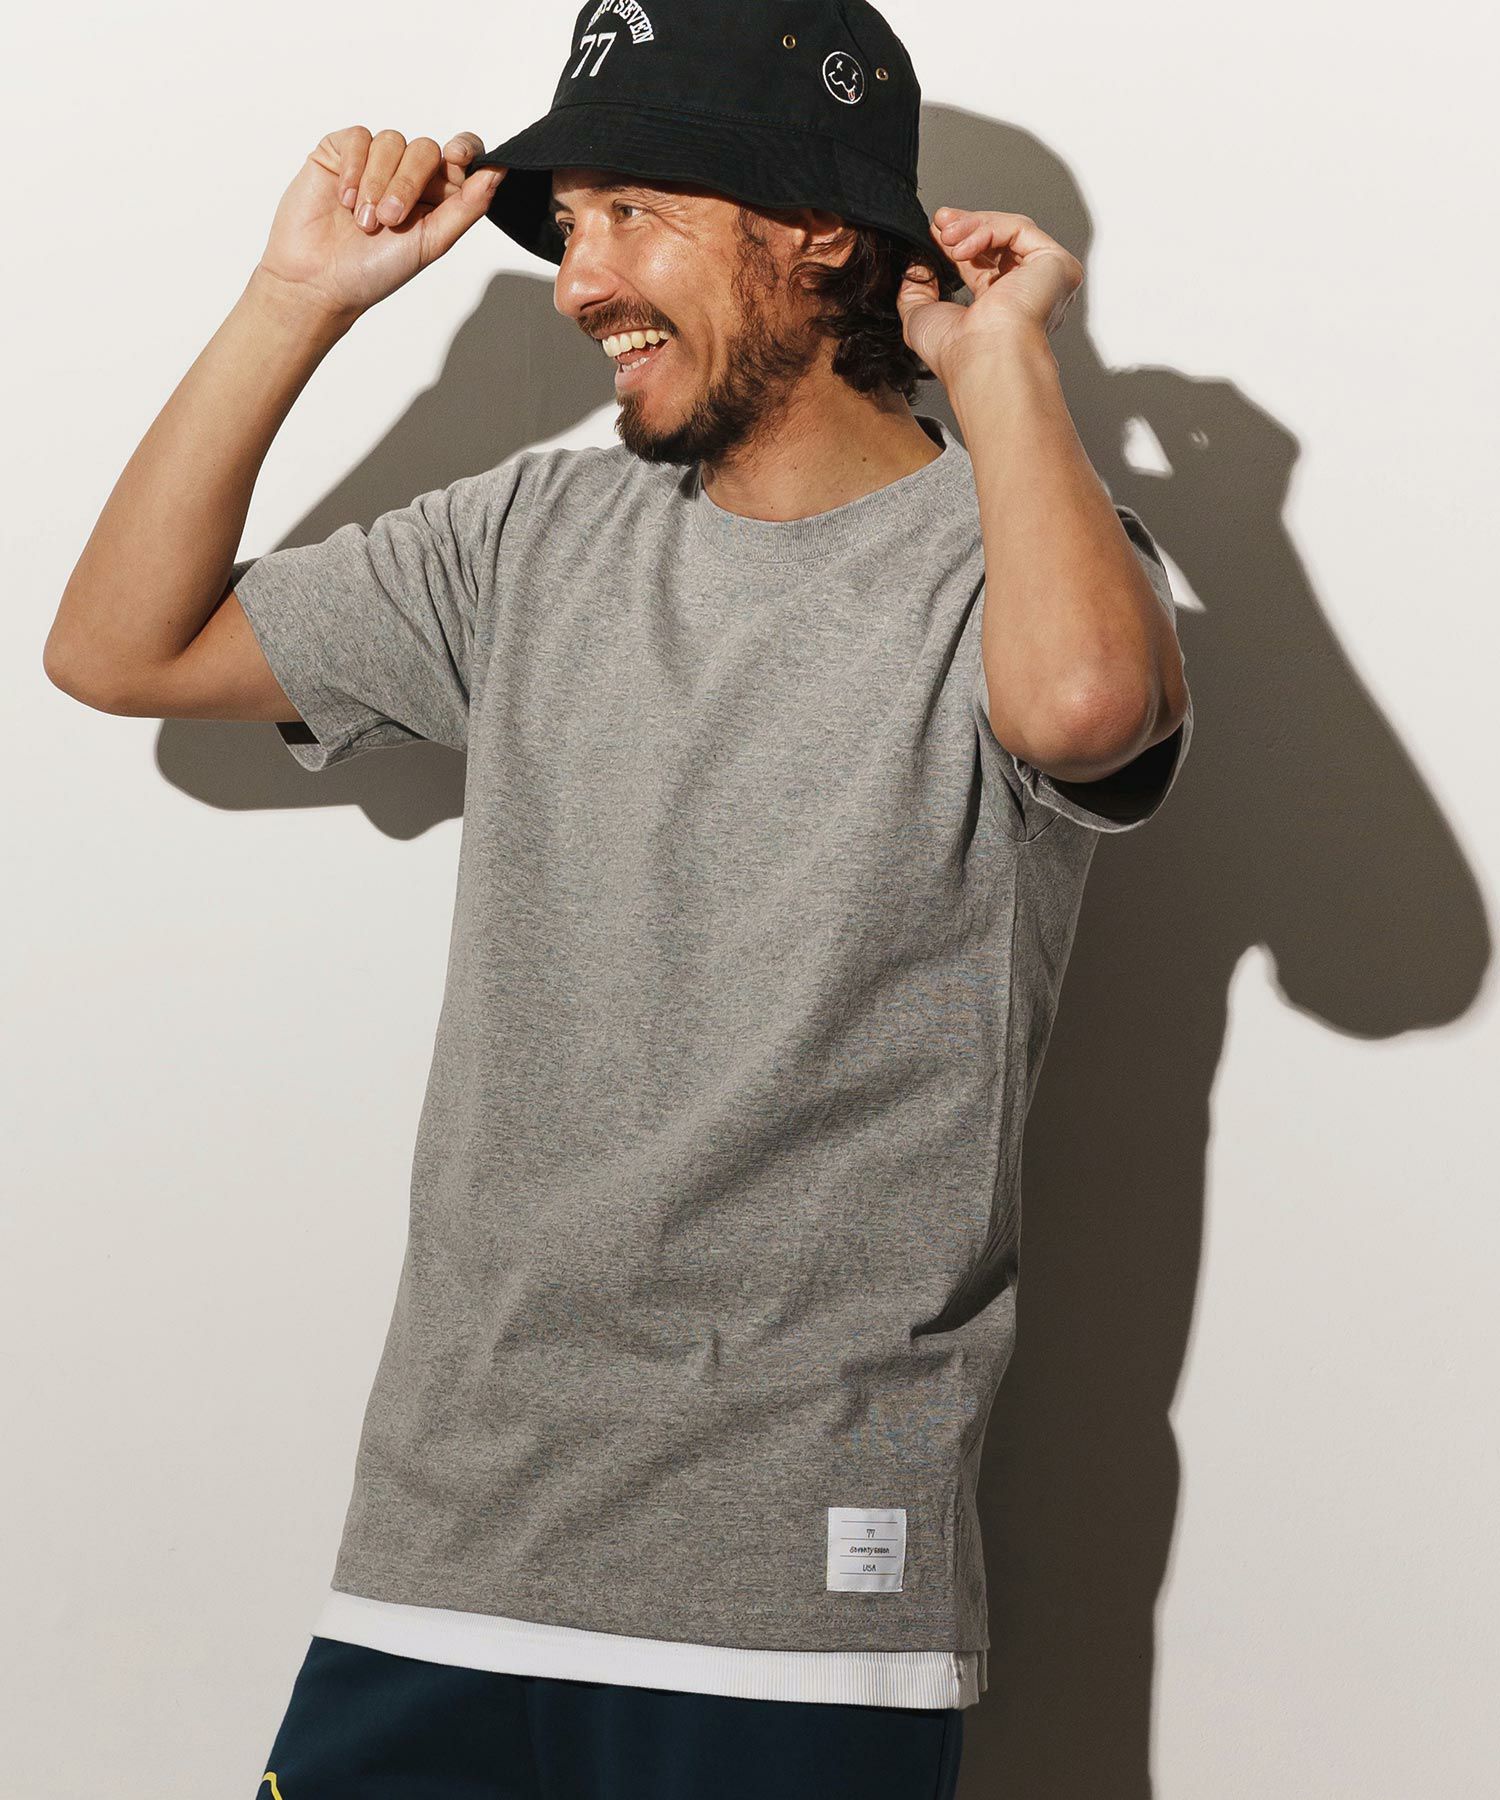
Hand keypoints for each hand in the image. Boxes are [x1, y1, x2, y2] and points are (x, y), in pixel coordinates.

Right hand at [254, 127, 505, 324]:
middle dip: (409, 183)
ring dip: (378, 183)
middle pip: (426, 149)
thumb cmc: (374, 271)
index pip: (460, 155)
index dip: (464, 149)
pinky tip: (345, 200)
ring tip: (364, 221)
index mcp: (435, 195)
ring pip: (392, 141)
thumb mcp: (432, 242)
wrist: (319, 280)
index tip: (457, 158)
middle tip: (390, 219)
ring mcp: (373, 161)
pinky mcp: (340, 152)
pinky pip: (359, 138)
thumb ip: (467, 207)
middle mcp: (407, 174)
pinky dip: (355, 169)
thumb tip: (498, 173)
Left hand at [895, 207, 1083, 386]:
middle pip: (999, 243)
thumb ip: (915, 289)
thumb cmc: (957, 355)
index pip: (984, 264)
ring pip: (1010, 232)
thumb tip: (915, 264)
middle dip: (965, 226)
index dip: (959, 243)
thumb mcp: (920, 317)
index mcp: (1002, 310)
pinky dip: (987, 229)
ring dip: (972, 226)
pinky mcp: (1056, 264)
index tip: (935, 231)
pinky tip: (962, 246)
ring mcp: (1045, 279)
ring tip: (945, 235)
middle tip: (939, 222)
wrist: (981, 359)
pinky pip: (1019, 229)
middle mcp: (1028, 294)